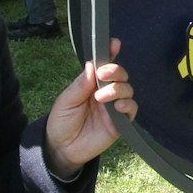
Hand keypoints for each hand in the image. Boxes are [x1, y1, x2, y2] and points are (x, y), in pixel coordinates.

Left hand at [42, 38, 135, 177]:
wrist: (61, 148)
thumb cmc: (61, 121)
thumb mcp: (66, 100)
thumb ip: (81, 84)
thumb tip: (92, 64)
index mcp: (91, 84)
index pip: (104, 65)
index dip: (110, 53)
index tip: (114, 44)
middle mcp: (105, 92)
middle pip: (120, 75)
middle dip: (115, 70)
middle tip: (103, 75)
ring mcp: (114, 107)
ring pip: (127, 89)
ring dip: (118, 88)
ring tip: (102, 97)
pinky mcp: (120, 123)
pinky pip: (132, 110)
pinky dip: (128, 104)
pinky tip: (118, 106)